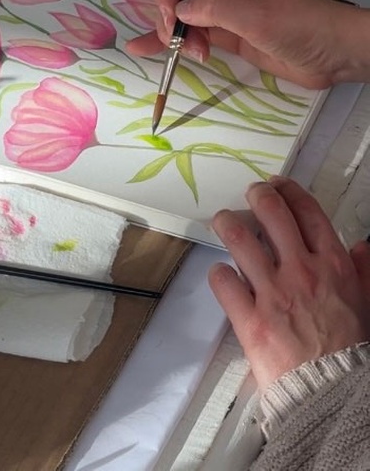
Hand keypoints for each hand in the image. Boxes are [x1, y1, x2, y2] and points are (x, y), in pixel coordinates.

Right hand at [126, 0, 369, 88]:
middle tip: (178, 42)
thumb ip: (216, 10)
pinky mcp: (223, 33)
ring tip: (188, 55)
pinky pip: (190, 34)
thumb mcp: (258, 17)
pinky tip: (144, 49)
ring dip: (174, 36)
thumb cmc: (303, 26)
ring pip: (180, 16)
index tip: (168, 15)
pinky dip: (172, 43)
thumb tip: (178, 10)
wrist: (331, 55)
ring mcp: (221, 8)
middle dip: (170, 17)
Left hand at [209, 176, 369, 389]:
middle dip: (258, 196)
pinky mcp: (248, 317)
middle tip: (250, 192)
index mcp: (332, 265)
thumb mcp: (367, 303)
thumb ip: (363, 273)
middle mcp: (300, 271)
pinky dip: (218, 274)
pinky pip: (223, 283)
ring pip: (241, 241)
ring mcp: (272, 292)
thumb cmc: (349, 347)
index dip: (290, 191)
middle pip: (272, 217)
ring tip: (222, 220)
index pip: (308, 214)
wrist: (330, 391)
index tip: (277, 183)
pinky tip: (220, 273)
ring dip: (227, 224)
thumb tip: (362, 247)